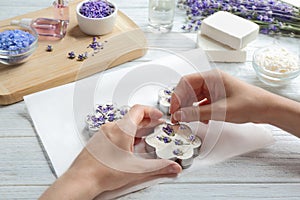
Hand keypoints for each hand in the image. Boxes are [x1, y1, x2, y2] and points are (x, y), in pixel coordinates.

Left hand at [40, 105, 181, 199]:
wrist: (81, 180)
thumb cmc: (102, 173)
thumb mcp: (136, 170)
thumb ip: (158, 167)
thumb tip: (172, 166)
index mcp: (122, 130)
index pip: (139, 110)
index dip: (151, 111)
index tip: (158, 116)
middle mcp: (111, 128)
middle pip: (132, 117)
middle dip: (146, 121)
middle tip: (155, 126)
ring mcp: (103, 133)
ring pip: (123, 125)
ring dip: (136, 128)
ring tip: (144, 138)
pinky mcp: (98, 140)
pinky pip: (114, 131)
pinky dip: (125, 134)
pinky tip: (128, 146)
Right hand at [170, 69, 273, 123]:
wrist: (267, 109)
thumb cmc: (250, 103)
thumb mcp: (221, 110)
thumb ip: (197, 113)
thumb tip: (180, 115)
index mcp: (212, 77)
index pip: (186, 82)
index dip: (177, 95)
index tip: (174, 109)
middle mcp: (211, 81)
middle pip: (188, 90)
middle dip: (182, 104)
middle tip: (177, 117)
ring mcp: (214, 89)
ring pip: (194, 97)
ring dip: (190, 109)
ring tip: (187, 120)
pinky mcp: (217, 97)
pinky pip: (202, 103)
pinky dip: (199, 111)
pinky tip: (201, 120)